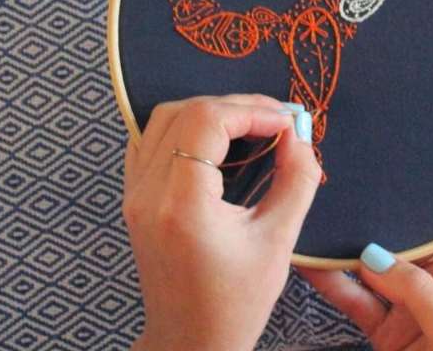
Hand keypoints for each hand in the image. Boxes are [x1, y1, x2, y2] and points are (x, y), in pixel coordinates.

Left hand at [123, 94, 321, 350]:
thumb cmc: (236, 302)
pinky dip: (186, 126)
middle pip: (186, 111)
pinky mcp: (133, 196)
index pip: (207, 122)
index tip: (287, 124)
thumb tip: (299, 136)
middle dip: (236, 106)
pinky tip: (216, 137)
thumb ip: (296, 180)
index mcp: (182, 204)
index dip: (251, 111)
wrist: (188, 343)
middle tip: (276, 120)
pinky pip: (151, 138)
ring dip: (211, 111)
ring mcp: (134, 193)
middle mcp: (148, 191)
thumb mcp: (279, 242)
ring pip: (165, 118)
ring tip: (251, 123)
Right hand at [300, 206, 432, 350]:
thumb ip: (419, 292)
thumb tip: (373, 256)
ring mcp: (415, 302)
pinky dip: (335, 284)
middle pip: (423, 229)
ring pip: (382, 262)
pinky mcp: (389, 329)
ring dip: (356, 242)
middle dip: (397, 204)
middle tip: (368, 169)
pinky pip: (358, 299)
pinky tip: (314, 263)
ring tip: (331, 210)